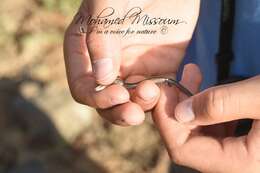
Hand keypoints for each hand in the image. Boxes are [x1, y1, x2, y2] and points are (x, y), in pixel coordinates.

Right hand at [64, 0, 199, 125]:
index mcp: (86, 51)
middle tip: (135, 114)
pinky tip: (173, 90)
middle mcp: (108, 65)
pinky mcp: (160, 70)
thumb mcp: (108, 1)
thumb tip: (101, 77)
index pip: (83, 86)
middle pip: (106, 102)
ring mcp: (134, 69)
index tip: (119, 94)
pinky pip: (160, 94)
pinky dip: (166, 99)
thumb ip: (100, 36)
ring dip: (142, 107)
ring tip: (154, 93)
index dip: (97, 98)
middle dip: (119, 111)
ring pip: (133, 103)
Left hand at [153, 68, 259, 172]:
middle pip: (188, 141)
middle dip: (177, 107)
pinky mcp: (245, 142)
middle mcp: (237, 164)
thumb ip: (219, 104)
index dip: (166, 120)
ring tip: (192, 75)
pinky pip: (216, 128)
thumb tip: (180, 112)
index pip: (182, 150)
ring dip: (192, 103)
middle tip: (174, 80)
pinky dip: (208, 107)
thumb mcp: (259, 97)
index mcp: (240, 164)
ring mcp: (240, 154)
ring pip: (201, 132)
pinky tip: (209, 90)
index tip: (162, 91)